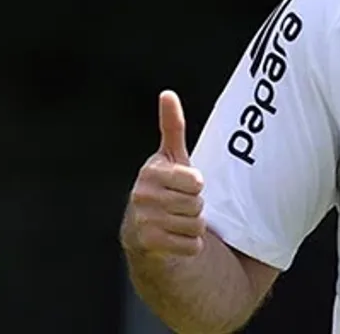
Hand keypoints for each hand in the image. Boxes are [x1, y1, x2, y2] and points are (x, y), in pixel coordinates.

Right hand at [122, 91, 206, 257]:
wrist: (143, 232)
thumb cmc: (164, 189)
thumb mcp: (171, 157)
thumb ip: (172, 126)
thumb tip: (167, 93)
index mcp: (150, 171)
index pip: (196, 181)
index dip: (196, 186)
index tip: (183, 186)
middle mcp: (141, 196)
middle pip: (198, 204)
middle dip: (195, 207)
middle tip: (179, 207)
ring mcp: (142, 221)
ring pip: (196, 225)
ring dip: (193, 227)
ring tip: (176, 222)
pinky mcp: (147, 246)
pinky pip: (191, 245)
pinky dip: (190, 245)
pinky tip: (174, 240)